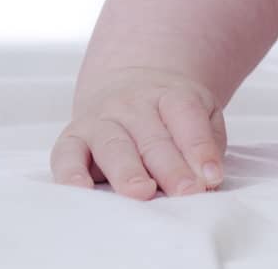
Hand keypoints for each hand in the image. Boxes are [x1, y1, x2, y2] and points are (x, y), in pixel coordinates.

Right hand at [49, 66, 227, 198]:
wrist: (128, 85)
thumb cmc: (170, 113)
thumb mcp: (201, 113)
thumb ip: (208, 142)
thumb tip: (209, 178)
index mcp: (169, 95)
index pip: (186, 116)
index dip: (199, 148)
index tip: (210, 178)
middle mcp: (132, 105)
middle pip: (152, 138)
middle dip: (170, 169)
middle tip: (185, 193)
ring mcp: (100, 120)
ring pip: (114, 146)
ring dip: (128, 172)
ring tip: (142, 193)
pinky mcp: (72, 139)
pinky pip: (67, 155)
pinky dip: (71, 174)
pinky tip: (82, 191)